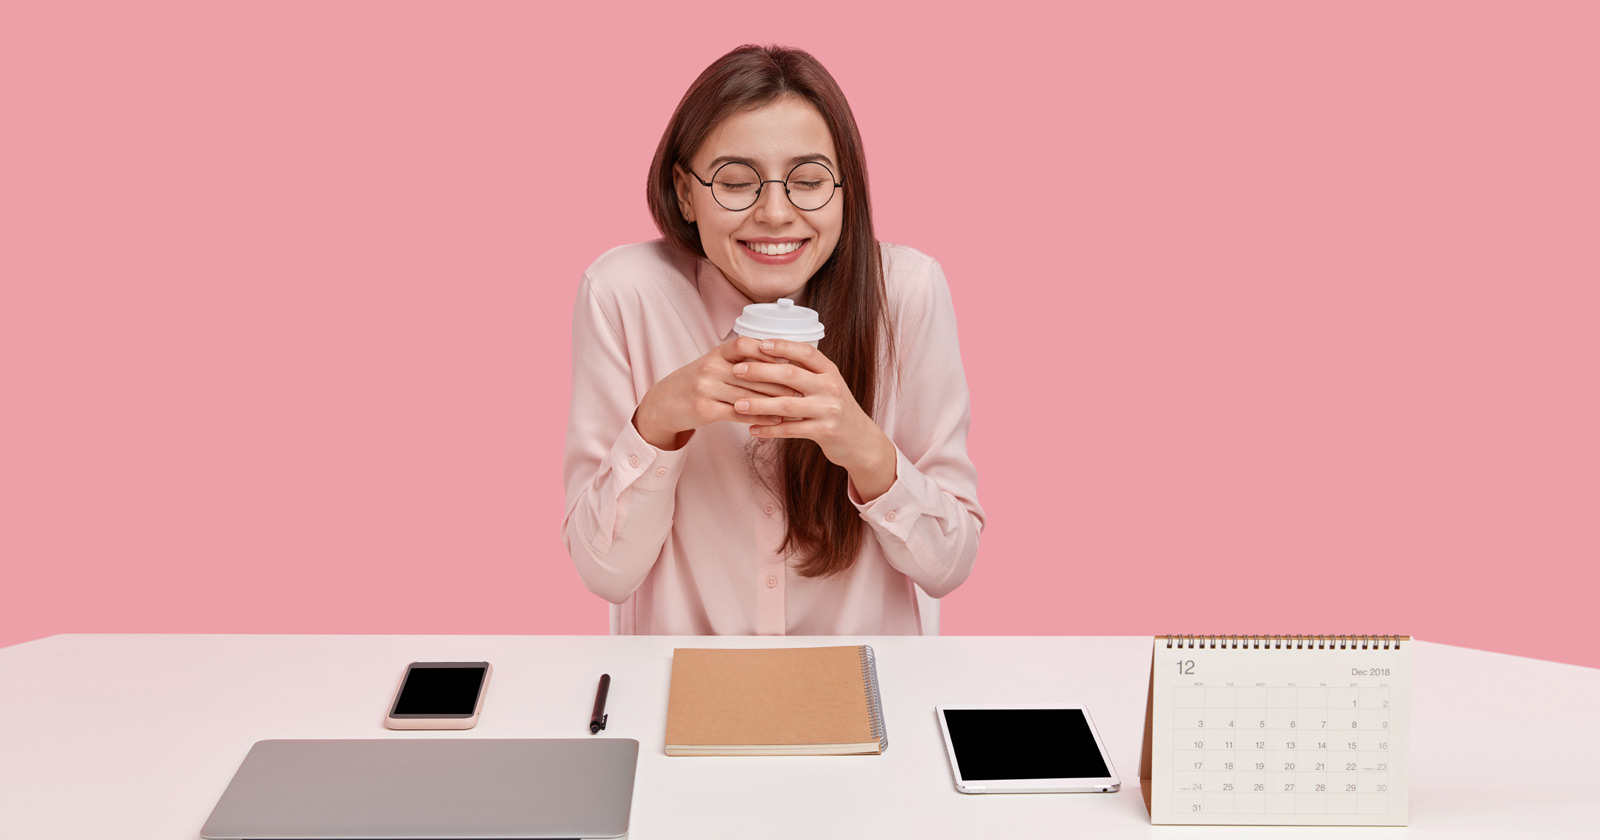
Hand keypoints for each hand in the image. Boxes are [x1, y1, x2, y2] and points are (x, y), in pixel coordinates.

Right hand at [633, 336, 796, 449]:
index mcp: (715, 353)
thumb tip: (779, 358)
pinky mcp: (704, 410)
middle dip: (781, 380)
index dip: (769, 351)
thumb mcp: (714, 364)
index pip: (745, 345)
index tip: (793, 360)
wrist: (663, 404)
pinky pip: (738, 413)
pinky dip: (759, 416)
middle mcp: (710, 367)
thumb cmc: (696, 383)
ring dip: (774, 401)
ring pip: (747, 394)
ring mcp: (705, 388)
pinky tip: (776, 419)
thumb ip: (741, 360)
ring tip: (797, 404)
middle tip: (805, 386)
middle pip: (751, 373)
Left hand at [731, 339, 897, 499]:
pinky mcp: (825, 432)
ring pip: (786, 404)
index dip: (782, 347)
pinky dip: (769, 430)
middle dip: (760, 371)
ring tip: (737, 404)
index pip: (805, 352)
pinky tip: (752, 429)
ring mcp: (829, 410)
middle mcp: (831, 387)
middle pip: (791, 375)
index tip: (760, 344)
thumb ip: (806, 372)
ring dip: (759, 404)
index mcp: (830, 371)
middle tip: (737, 370)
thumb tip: (771, 354)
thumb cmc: (835, 409)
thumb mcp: (828, 385)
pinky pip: (790, 429)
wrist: (860, 441)